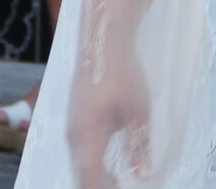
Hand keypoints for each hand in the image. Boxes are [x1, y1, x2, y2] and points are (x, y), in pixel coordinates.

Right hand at [67, 46, 151, 188]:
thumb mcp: (138, 111)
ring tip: (117, 183)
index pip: (90, 179)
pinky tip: (108, 160)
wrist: (101, 42)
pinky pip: (80, 149)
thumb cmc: (121, 74)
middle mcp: (74, 135)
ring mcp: (72, 125)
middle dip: (99, 186)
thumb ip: (139, 146)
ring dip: (96, 176)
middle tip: (120, 188)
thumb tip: (143, 175)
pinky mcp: (75, 117)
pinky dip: (92, 161)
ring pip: (80, 162)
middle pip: (82, 174)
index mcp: (88, 136)